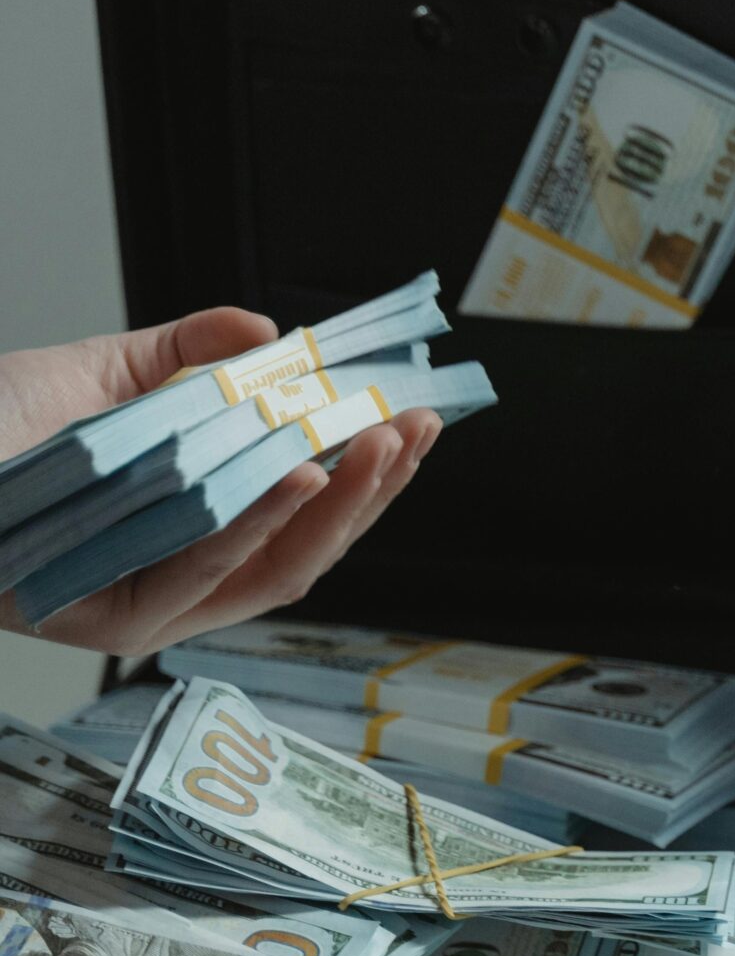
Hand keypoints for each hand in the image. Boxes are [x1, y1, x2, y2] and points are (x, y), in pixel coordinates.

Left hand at [0, 306, 441, 653]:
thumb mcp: (101, 379)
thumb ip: (187, 357)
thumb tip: (269, 332)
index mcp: (187, 538)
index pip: (299, 515)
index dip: (365, 475)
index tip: (411, 421)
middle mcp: (175, 585)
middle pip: (301, 554)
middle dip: (370, 494)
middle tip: (412, 430)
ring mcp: (144, 610)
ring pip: (265, 574)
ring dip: (332, 509)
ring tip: (375, 446)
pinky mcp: (106, 623)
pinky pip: (196, 577)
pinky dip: (251, 528)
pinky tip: (296, 480)